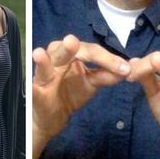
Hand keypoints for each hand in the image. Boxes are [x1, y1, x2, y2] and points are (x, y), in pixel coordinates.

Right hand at [32, 35, 129, 158]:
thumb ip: (106, 75)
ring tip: (39, 54)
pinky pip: (33, 91)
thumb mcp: (92, 83)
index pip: (89, 51)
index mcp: (70, 55)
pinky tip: (32, 87)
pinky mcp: (35, 94)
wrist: (54, 116)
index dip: (106, 58)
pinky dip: (32, 89)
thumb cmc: (72, 92)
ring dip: (43, 61)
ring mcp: (43, 77)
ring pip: (43, 67)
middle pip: (63, 52)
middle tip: (72, 41)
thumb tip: (127, 69)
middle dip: (68, 48)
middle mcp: (55, 60)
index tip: (124, 68)